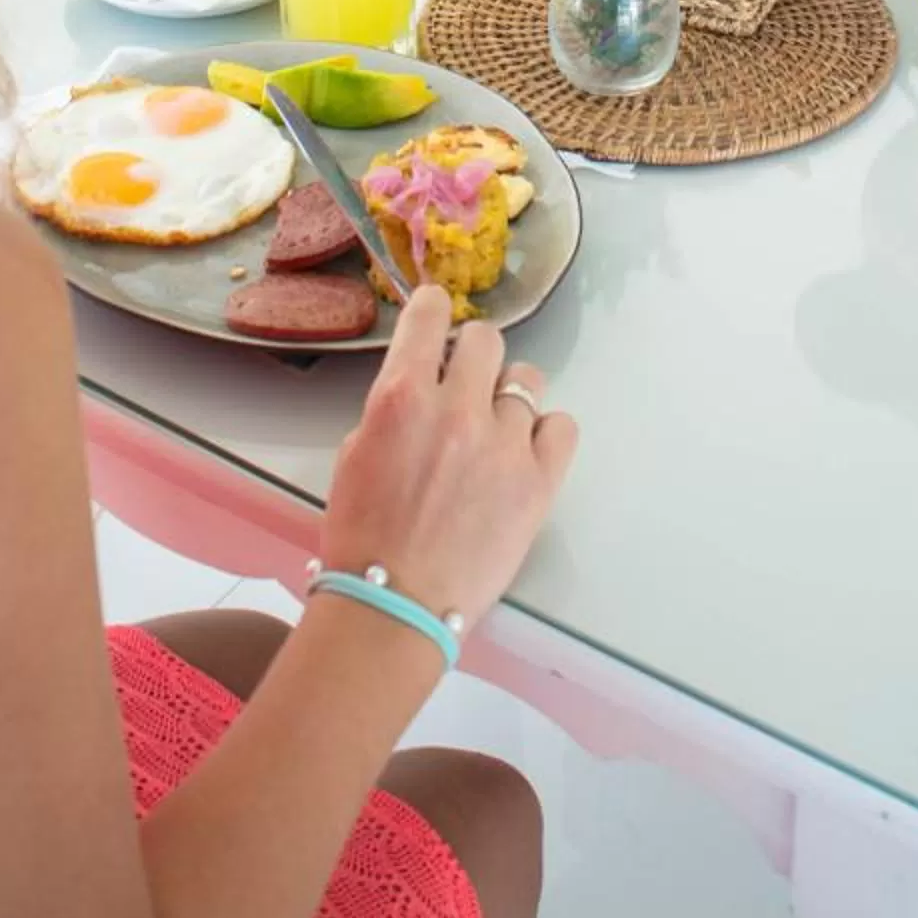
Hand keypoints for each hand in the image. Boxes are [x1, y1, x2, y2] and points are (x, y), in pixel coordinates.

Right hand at [320, 288, 576, 634]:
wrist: (394, 604)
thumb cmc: (363, 535)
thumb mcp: (355, 454)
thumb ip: (395, 408)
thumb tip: (428, 386)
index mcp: (402, 397)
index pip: (430, 314)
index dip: (434, 312)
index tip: (437, 320)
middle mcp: (457, 410)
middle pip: (487, 340)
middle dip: (473, 357)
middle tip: (464, 388)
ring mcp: (504, 445)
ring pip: (527, 382)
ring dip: (508, 398)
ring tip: (493, 434)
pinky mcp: (539, 482)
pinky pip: (561, 428)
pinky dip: (544, 436)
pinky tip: (523, 456)